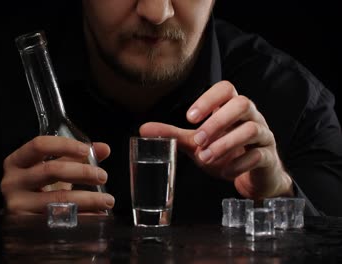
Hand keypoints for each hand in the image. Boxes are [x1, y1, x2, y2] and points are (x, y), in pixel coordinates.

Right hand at [1, 136, 114, 213]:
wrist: (24, 220)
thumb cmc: (41, 189)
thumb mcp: (54, 169)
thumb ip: (76, 157)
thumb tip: (104, 148)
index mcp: (16, 161)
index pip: (39, 145)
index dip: (64, 145)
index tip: (87, 150)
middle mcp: (11, 182)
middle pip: (51, 170)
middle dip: (82, 172)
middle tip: (103, 176)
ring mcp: (17, 205)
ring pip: (58, 199)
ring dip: (88, 199)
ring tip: (107, 200)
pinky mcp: (26, 226)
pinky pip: (59, 220)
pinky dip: (82, 218)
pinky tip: (97, 217)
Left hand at [140, 81, 293, 199]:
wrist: (252, 176)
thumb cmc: (225, 152)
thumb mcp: (196, 142)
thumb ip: (173, 134)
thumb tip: (143, 129)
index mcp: (232, 108)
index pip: (226, 89)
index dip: (208, 99)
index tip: (189, 117)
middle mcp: (251, 117)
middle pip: (242, 103)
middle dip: (217, 121)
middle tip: (198, 140)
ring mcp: (263, 136)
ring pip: (251, 129)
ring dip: (225, 144)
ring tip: (205, 158)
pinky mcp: (268, 157)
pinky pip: (259, 155)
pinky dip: (239, 164)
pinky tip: (225, 172)